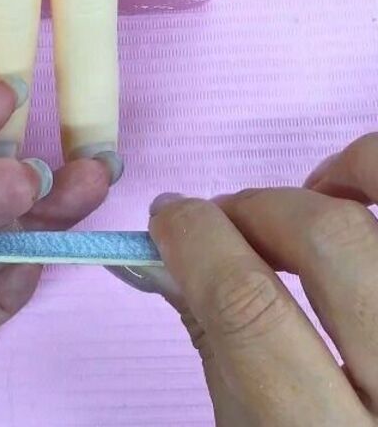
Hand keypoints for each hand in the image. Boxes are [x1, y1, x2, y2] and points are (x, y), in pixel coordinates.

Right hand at [109, 134, 377, 425]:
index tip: (169, 216)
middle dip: (258, 209)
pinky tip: (356, 204)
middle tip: (226, 222)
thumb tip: (166, 254)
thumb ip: (216, 341)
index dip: (197, 240)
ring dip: (337, 181)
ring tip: (304, 202)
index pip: (251, 309)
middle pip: (333, 245)